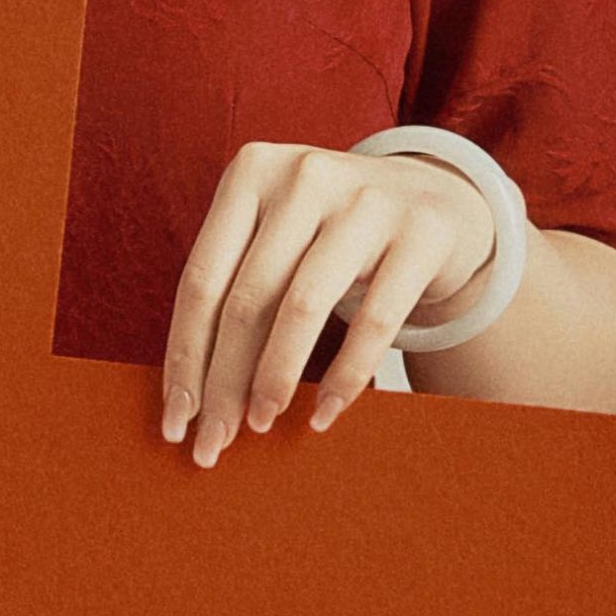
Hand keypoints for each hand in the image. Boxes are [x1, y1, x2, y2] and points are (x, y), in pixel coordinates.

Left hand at [161, 135, 506, 462]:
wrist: (440, 201)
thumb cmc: (333, 234)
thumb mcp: (278, 235)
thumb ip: (234, 287)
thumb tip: (188, 394)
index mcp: (251, 172)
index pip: (201, 280)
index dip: (184, 357)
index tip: (174, 419)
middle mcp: (305, 177)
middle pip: (246, 299)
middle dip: (223, 383)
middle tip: (212, 444)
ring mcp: (367, 200)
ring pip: (302, 307)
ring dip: (274, 379)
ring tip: (260, 424)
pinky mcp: (422, 234)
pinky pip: (373, 321)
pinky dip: (344, 377)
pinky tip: (323, 414)